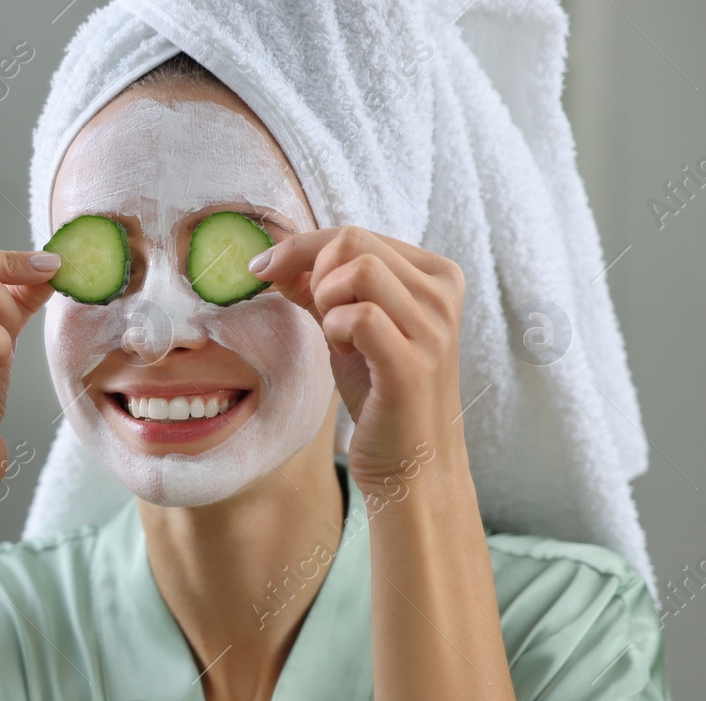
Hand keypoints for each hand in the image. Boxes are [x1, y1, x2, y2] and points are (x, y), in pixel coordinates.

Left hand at [251, 225, 466, 494]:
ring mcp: (433, 327)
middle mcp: (442, 293)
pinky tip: (346, 354)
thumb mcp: (349, 331)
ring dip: (327, 301)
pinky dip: (336, 330)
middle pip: (353, 242)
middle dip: (312, 274)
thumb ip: (319, 290)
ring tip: (337, 336)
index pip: (357, 234)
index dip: (301, 247)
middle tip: (316, 314)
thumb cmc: (382, 395)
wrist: (412, 462)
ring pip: (357, 270)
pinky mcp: (413, 363)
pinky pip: (358, 316)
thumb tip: (275, 259)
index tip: (262, 267)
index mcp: (435, 275)